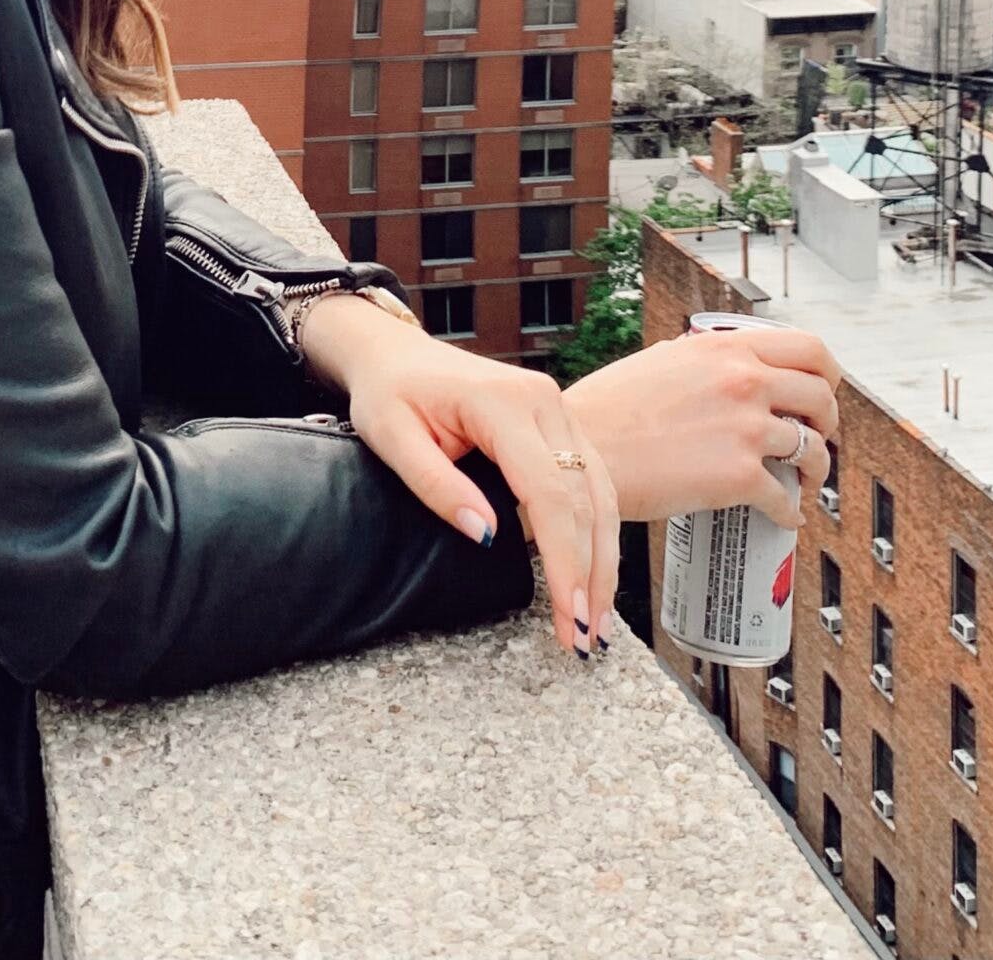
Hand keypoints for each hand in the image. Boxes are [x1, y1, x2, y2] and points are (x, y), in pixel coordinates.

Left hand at [298, 295, 618, 657]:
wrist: (395, 354)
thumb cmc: (389, 393)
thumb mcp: (392, 437)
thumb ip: (436, 485)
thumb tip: (484, 536)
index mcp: (504, 402)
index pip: (548, 492)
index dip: (563, 559)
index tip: (569, 613)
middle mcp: (543, 401)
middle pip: (585, 498)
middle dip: (589, 573)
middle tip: (586, 638)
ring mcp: (556, 409)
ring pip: (599, 492)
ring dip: (603, 559)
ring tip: (596, 622)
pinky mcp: (558, 424)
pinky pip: (591, 480)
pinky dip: (598, 532)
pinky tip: (594, 575)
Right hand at [562, 325, 840, 528]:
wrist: (582, 454)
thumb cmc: (609, 411)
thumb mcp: (663, 361)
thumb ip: (705, 361)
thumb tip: (728, 368)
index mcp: (726, 348)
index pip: (809, 349)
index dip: (826, 374)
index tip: (820, 392)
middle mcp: (744, 381)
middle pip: (823, 398)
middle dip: (827, 423)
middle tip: (815, 437)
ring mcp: (745, 429)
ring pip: (812, 450)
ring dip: (815, 469)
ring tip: (802, 480)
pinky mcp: (738, 477)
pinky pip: (786, 499)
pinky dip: (791, 512)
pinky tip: (784, 517)